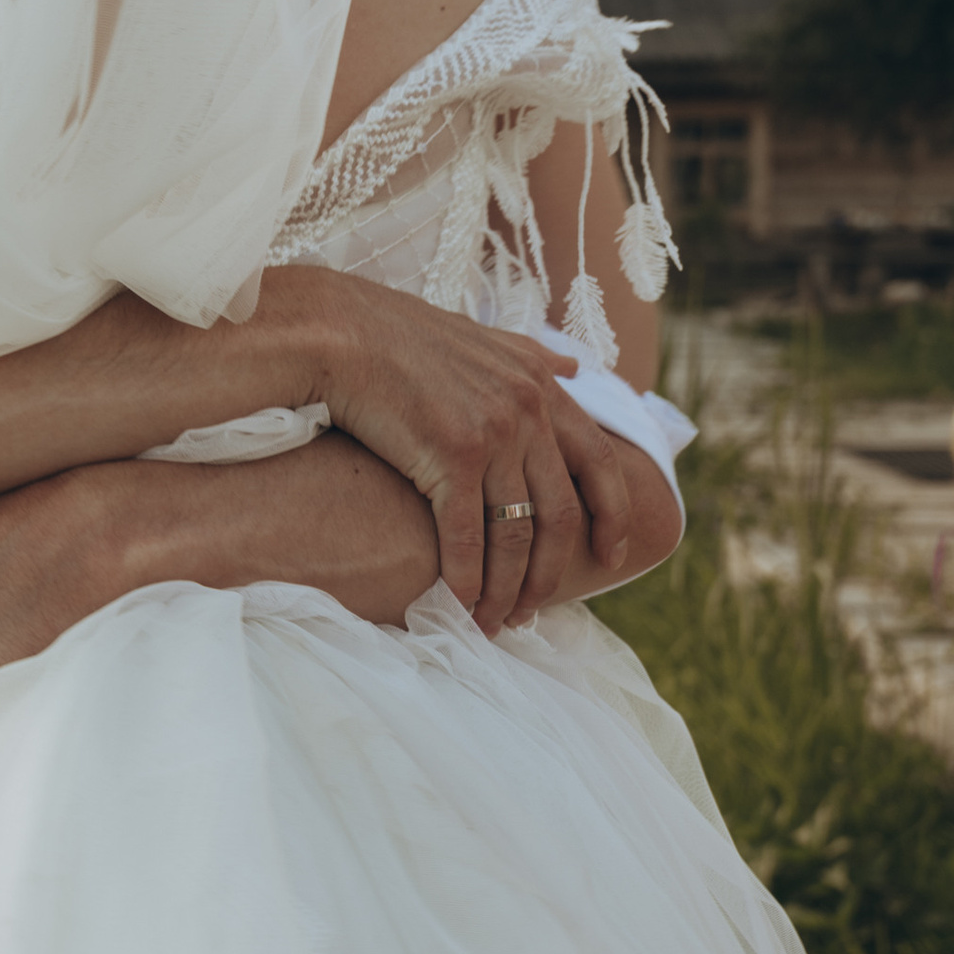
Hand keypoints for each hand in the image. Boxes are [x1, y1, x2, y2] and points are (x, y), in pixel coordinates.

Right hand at [303, 273, 634, 633]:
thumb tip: (575, 369)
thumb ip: (533, 356)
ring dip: (507, 589)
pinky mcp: (451, 455)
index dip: (612, 516)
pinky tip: (457, 605)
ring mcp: (494, 435)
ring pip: (517, 535)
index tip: (611, 555)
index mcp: (543, 387)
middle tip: (531, 610)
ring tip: (492, 621)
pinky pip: (467, 537)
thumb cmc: (400, 336)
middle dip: (550, 574)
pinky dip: (466, 580)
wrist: (342, 332)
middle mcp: (529, 411)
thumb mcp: (485, 337)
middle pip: (560, 515)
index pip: (600, 463)